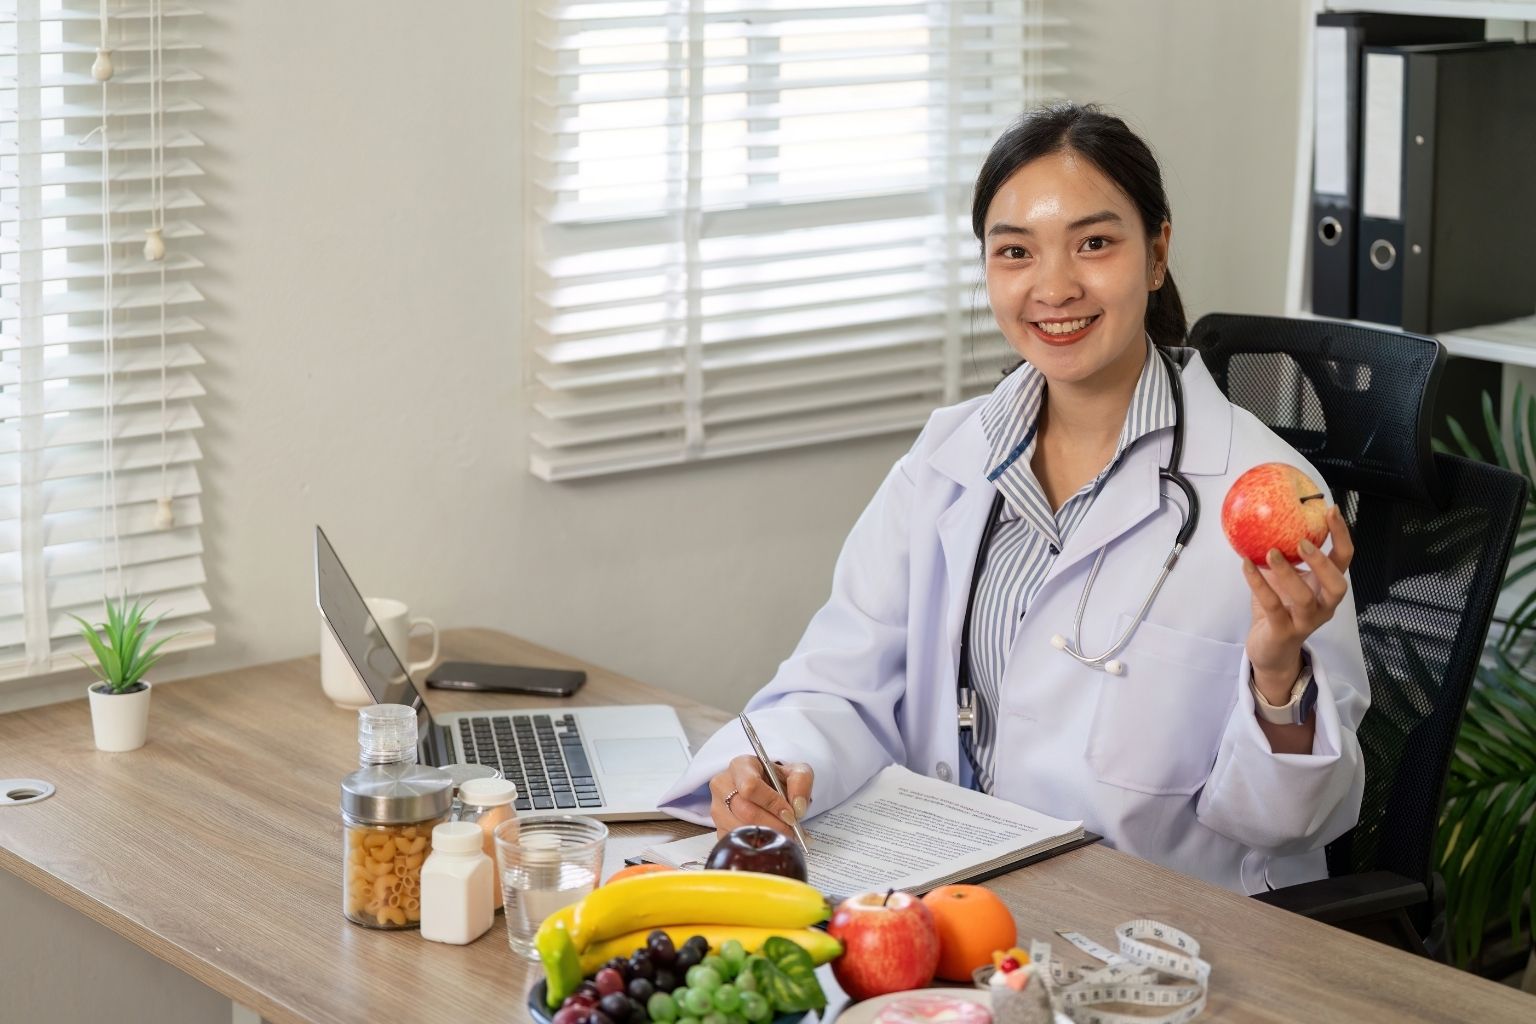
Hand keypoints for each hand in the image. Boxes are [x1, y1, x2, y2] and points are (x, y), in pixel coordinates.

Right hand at [708, 755, 813, 838]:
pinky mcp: (718, 828)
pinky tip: (769, 839)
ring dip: (767, 836)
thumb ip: (801, 782)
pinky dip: (756, 845)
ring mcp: (717, 808)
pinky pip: (737, 842)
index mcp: (740, 766)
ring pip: (741, 829)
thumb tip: (797, 808)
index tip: (790, 814)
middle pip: (746, 812)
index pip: (750, 787)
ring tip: (783, 835)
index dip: (772, 803)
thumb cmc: (777, 780)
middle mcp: (723, 785)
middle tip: (791, 831)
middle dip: (773, 825)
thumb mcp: (795, 772)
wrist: (766, 789)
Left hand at [1241, 505, 1354, 703]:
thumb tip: (1268, 517)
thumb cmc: (1279, 608)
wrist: (1270, 651)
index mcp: (1326, 588)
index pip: (1343, 560)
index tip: (1330, 510)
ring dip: (1288, 574)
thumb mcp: (1284, 579)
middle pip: (1337, 585)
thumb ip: (1284, 555)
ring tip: (1271, 553)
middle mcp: (1323, 606)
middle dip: (1322, 562)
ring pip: (1305, 598)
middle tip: (1303, 542)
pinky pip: (1272, 606)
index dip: (1341, 536)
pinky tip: (1246, 565)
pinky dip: (1259, 584)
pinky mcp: (1284, 632)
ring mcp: (1306, 621)